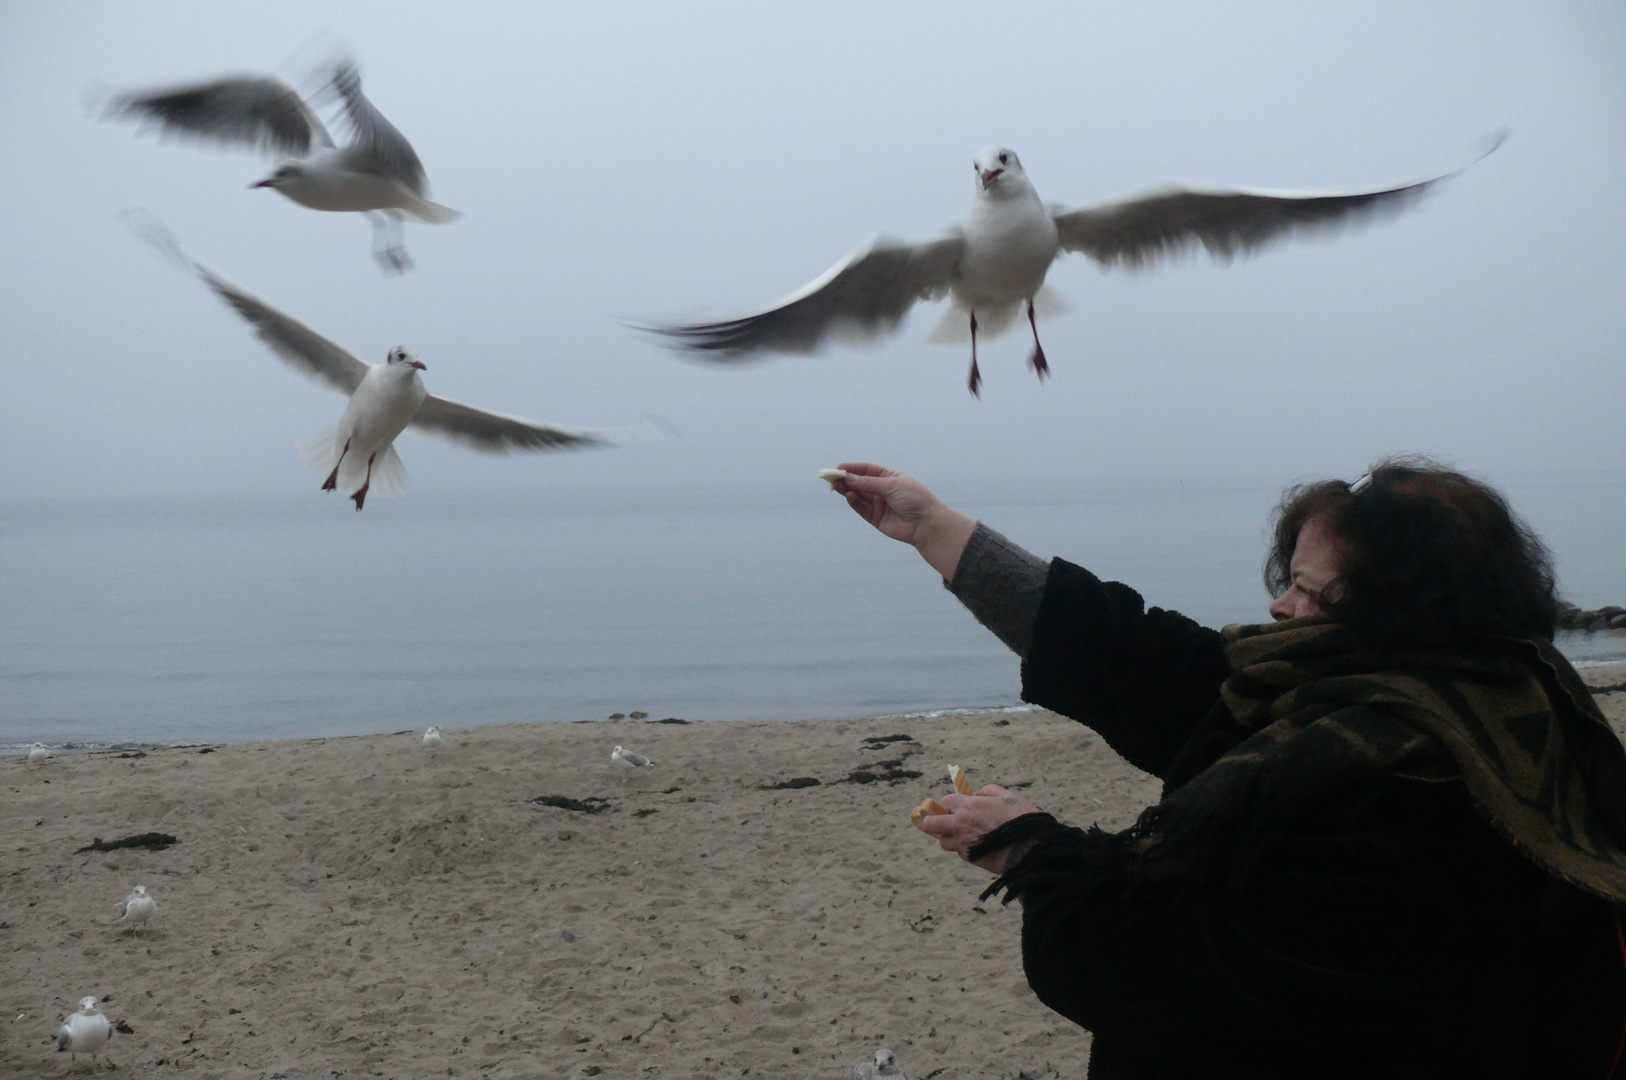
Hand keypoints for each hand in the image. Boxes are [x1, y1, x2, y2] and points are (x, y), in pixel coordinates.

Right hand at [829, 462, 940, 544]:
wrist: (926, 523)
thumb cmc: (914, 499)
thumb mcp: (891, 485)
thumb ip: (868, 483)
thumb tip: (848, 477)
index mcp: (889, 478)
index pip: (867, 470)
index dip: (853, 468)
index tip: (839, 468)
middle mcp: (882, 490)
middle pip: (860, 483)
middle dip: (846, 480)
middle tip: (833, 478)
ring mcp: (879, 505)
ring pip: (859, 495)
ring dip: (847, 490)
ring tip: (837, 486)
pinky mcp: (876, 519)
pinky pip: (862, 508)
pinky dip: (854, 502)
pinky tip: (849, 495)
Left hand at [918, 785, 1043, 874]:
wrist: (1030, 848)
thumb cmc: (1022, 820)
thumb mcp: (1008, 796)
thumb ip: (988, 791)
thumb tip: (976, 794)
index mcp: (969, 806)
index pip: (945, 802)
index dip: (950, 804)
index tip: (956, 807)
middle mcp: (960, 824)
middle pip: (931, 824)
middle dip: (933, 822)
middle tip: (942, 823)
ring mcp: (962, 843)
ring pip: (944, 841)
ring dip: (951, 838)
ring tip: (966, 836)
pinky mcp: (969, 858)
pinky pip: (959, 852)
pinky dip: (964, 849)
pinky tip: (979, 846)